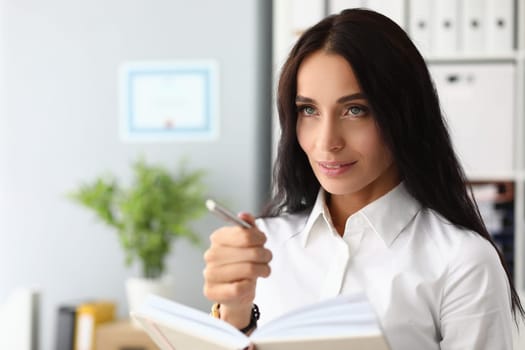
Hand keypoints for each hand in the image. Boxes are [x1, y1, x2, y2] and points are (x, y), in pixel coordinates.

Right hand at [203, 213, 271, 327]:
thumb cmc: (243, 263)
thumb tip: (244, 215)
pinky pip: (240, 288)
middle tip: (266, 258)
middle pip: (251, 253)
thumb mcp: (248, 242)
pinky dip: (250, 286)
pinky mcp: (211, 291)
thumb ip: (248, 226)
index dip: (260, 238)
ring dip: (262, 270)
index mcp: (218, 237)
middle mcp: (211, 254)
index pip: (245, 235)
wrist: (236, 291)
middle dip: (265, 256)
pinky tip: (248, 284)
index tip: (263, 242)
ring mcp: (209, 273)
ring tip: (262, 271)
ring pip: (248, 270)